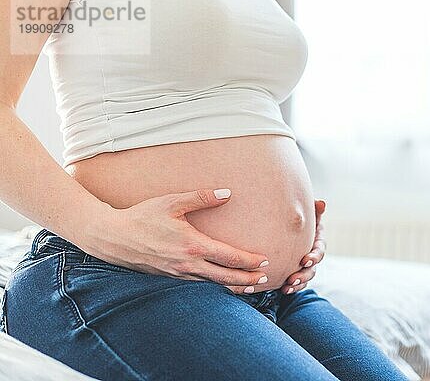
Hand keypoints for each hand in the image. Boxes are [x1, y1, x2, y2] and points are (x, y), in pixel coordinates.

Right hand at [86, 188, 270, 293]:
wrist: (113, 237)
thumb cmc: (142, 216)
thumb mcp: (172, 201)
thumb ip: (201, 197)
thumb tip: (227, 193)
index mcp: (193, 245)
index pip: (230, 258)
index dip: (250, 261)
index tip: (266, 260)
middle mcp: (188, 264)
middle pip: (226, 277)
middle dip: (248, 279)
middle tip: (266, 279)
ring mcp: (178, 274)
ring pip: (213, 285)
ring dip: (234, 286)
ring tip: (251, 286)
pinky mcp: (170, 278)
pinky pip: (199, 285)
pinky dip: (215, 287)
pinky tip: (222, 285)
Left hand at [280, 199, 325, 294]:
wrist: (285, 228)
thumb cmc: (297, 219)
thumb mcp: (306, 215)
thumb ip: (313, 211)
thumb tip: (322, 203)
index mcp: (317, 241)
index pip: (319, 250)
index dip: (314, 256)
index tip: (305, 260)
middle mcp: (313, 255)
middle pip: (313, 268)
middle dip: (304, 274)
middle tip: (292, 278)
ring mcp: (306, 266)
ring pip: (306, 278)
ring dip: (298, 283)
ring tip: (287, 287)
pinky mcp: (297, 273)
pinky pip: (298, 284)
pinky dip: (292, 288)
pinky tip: (283, 290)